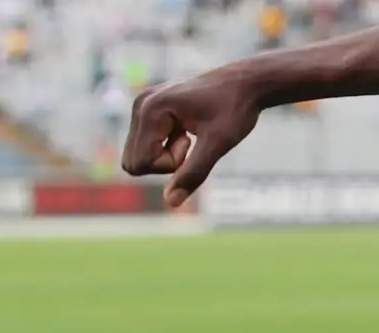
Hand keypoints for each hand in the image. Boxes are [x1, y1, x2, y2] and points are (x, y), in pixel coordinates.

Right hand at [122, 70, 262, 206]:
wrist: (244, 83)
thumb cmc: (235, 109)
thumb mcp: (218, 144)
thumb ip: (193, 173)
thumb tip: (171, 202)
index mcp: (150, 109)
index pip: (140, 163)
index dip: (169, 165)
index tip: (191, 144)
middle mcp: (140, 105)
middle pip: (134, 161)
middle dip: (165, 162)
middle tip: (191, 142)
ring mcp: (142, 106)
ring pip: (139, 155)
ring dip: (167, 155)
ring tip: (190, 135)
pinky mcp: (148, 110)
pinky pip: (147, 145)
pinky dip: (167, 147)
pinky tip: (187, 130)